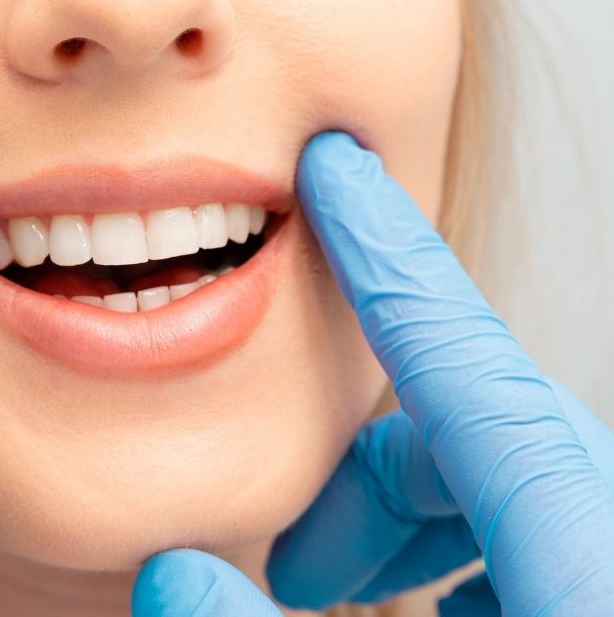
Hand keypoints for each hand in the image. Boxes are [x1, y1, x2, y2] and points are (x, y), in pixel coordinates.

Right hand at [132, 132, 613, 615]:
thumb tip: (168, 571)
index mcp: (581, 549)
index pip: (459, 355)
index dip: (381, 252)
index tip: (336, 166)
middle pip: (485, 413)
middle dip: (369, 456)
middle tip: (298, 556)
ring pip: (514, 464)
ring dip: (413, 503)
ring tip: (337, 582)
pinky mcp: (610, 587)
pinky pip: (545, 518)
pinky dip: (466, 534)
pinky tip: (423, 596)